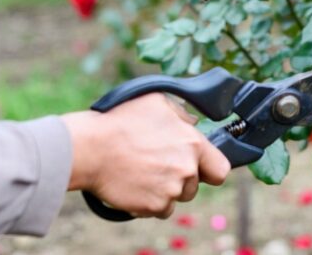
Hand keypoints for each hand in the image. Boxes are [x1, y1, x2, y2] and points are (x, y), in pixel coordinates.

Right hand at [62, 94, 229, 217]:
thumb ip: (182, 114)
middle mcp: (187, 170)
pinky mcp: (153, 206)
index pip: (220, 169)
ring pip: (176, 197)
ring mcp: (171, 191)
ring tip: (143, 172)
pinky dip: (149, 201)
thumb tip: (194, 124)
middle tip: (158, 165)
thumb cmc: (122, 121)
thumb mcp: (157, 102)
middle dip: (180, 178)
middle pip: (194, 185)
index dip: (210, 169)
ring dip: (165, 190)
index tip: (201, 168)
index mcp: (193, 144)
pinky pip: (158, 209)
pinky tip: (135, 184)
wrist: (91, 149)